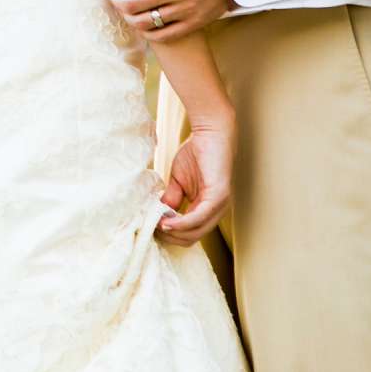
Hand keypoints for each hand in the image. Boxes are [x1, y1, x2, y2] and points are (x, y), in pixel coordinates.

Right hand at [155, 121, 232, 245]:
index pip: (190, 234)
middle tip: (151, 229)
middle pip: (192, 238)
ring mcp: (220, 206)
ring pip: (195, 232)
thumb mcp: (178, 181)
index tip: (151, 228)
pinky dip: (181, 223)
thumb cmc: (196, 154)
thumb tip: (158, 215)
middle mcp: (217, 212)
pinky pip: (198, 217)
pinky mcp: (218, 196)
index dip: (170, 235)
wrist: (210, 133)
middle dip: (169, 237)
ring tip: (156, 224)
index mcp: (208, 209)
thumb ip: (171, 199)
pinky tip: (166, 221)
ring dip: (173, 232)